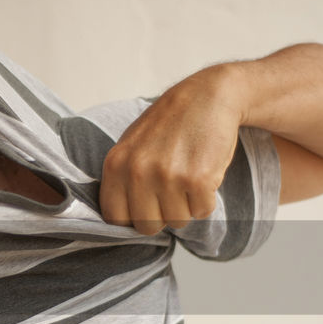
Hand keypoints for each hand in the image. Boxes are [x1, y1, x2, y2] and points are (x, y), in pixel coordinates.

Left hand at [99, 65, 245, 235]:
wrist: (207, 96)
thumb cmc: (168, 124)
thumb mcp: (131, 145)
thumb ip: (121, 179)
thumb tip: (120, 220)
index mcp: (115, 165)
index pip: (115, 219)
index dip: (133, 218)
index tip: (145, 208)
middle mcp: (138, 172)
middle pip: (147, 226)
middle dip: (162, 215)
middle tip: (171, 192)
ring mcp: (168, 176)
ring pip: (177, 221)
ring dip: (186, 206)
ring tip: (187, 177)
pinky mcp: (198, 179)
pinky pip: (202, 211)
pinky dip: (206, 200)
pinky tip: (203, 175)